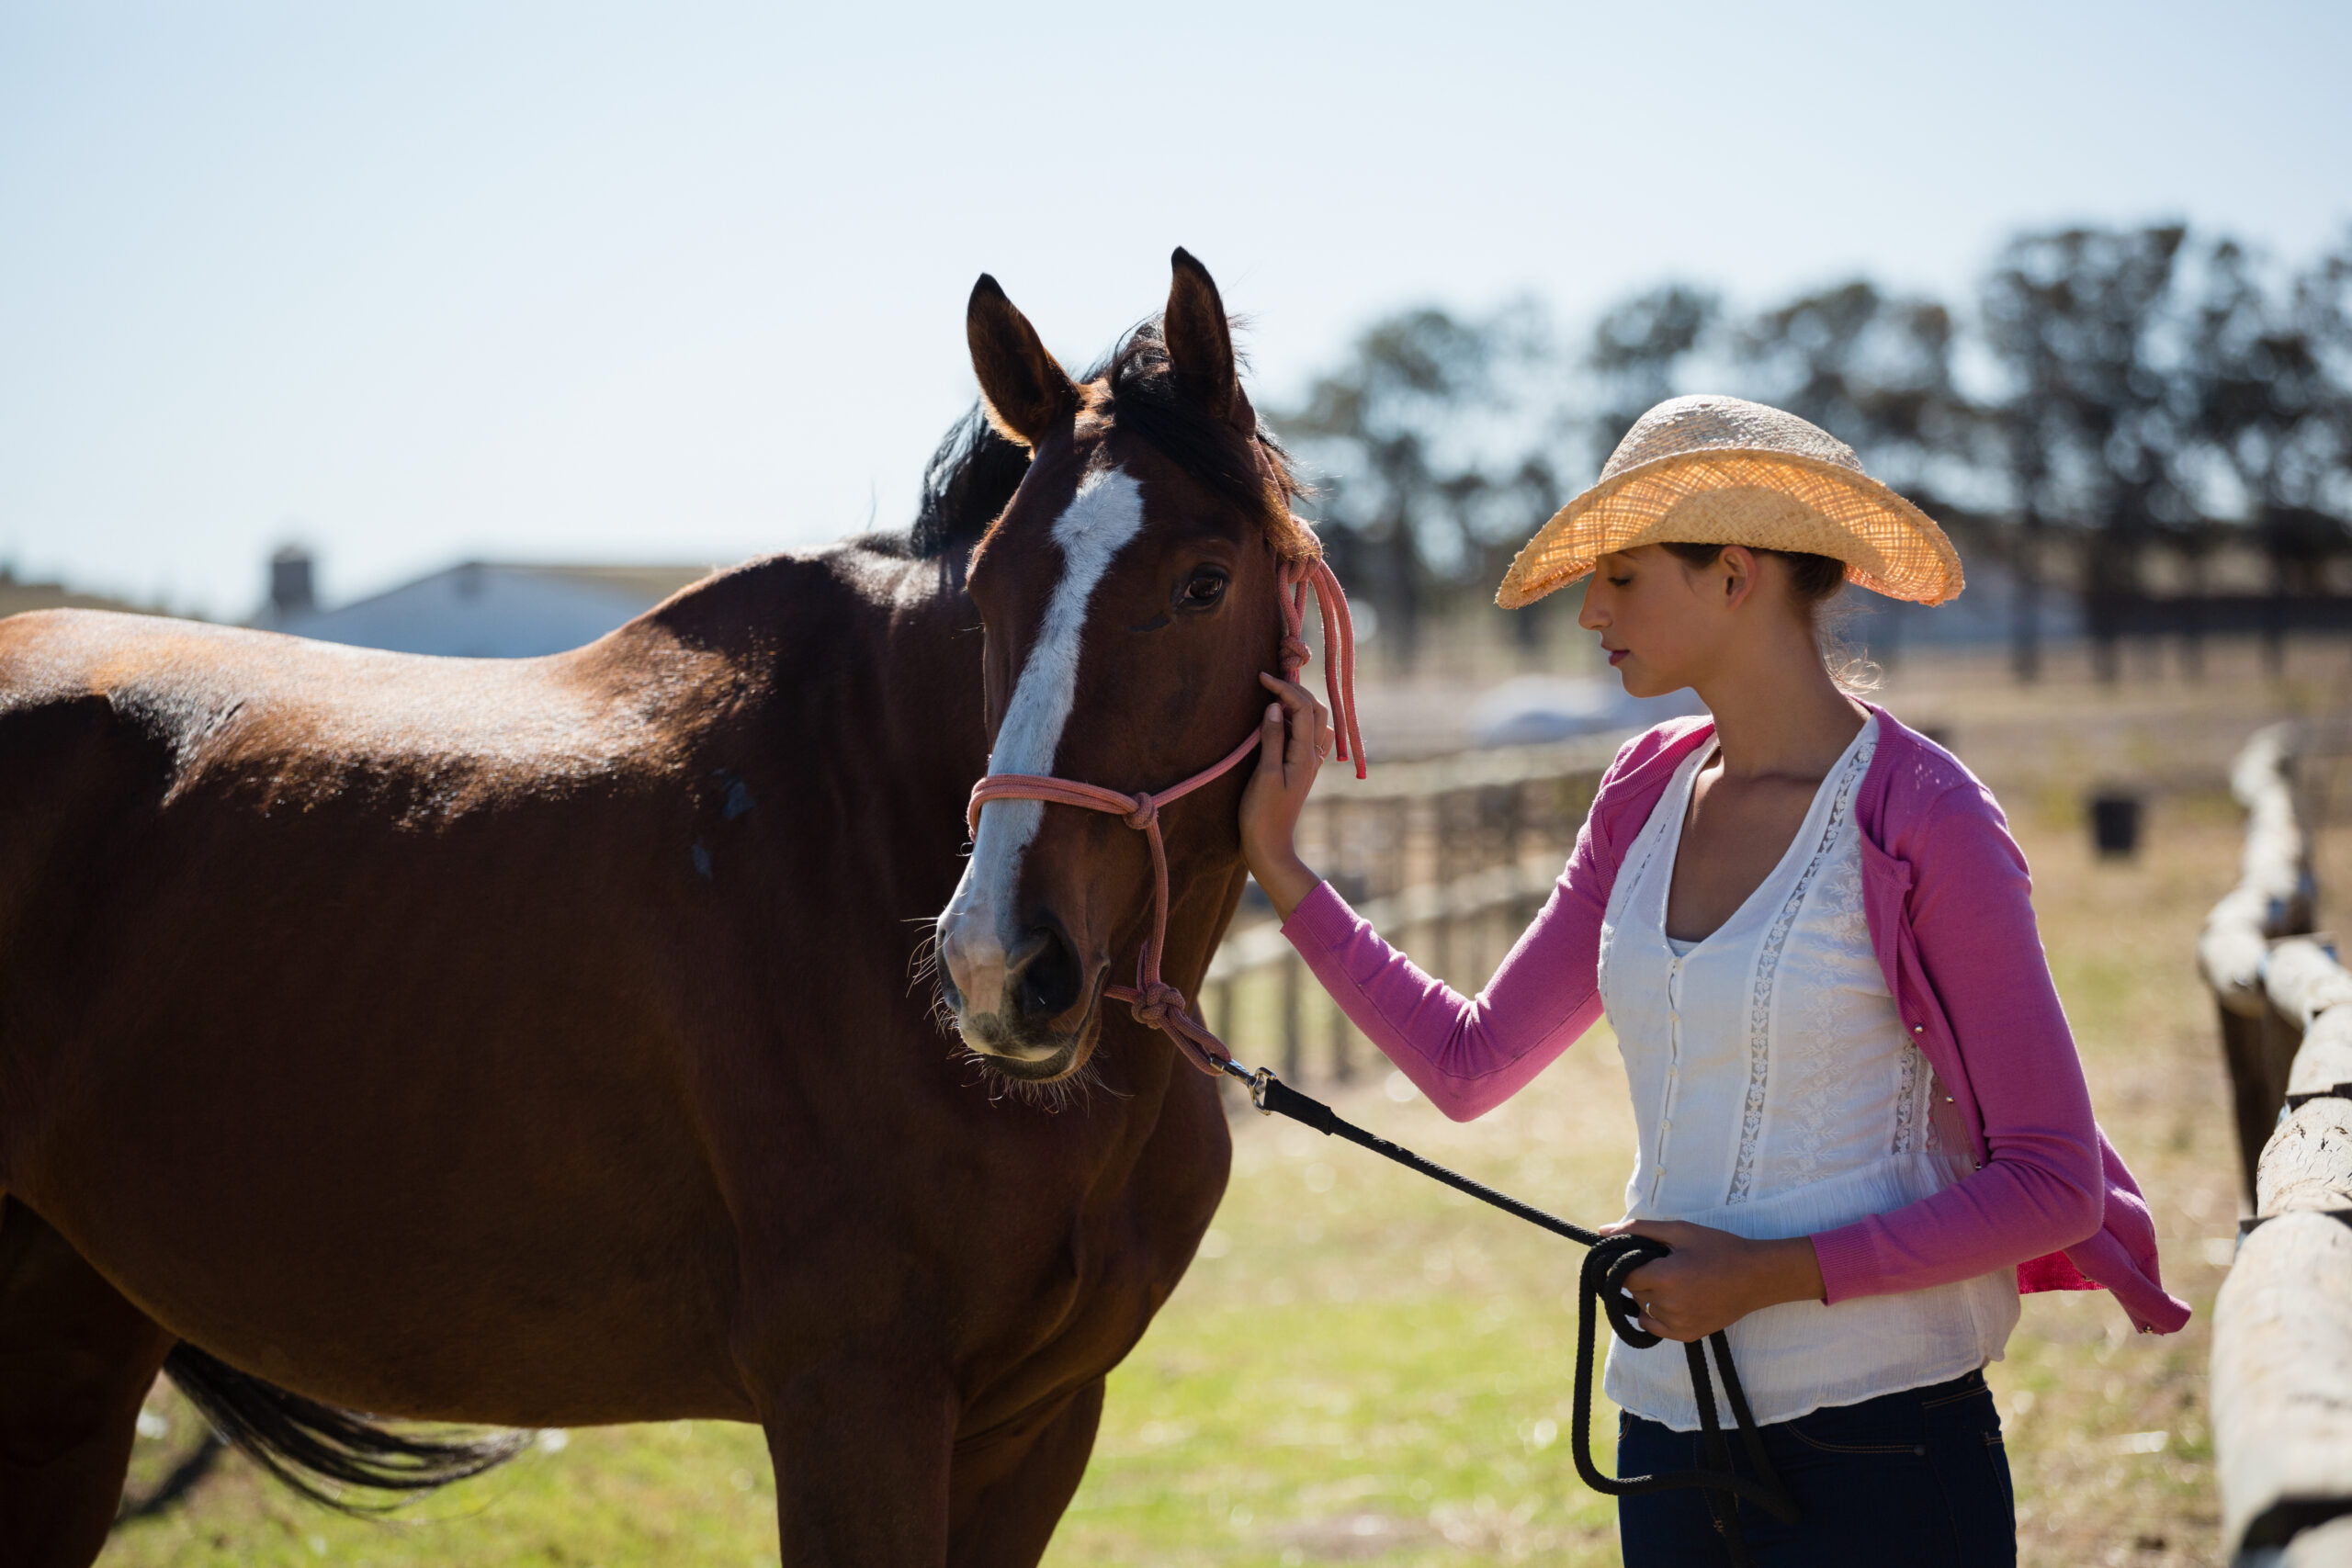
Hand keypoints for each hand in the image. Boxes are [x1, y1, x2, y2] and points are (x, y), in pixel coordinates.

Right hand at [1237, 672, 1330, 918]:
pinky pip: (1310, 735)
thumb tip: (1275, 706)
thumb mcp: (1264, 774)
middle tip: (1268, 679)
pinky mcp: (1301, 768)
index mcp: (1305, 754)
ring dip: (1300, 701)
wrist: (1269, 845)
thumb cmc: (1262, 814)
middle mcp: (1312, 755)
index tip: (1261, 676)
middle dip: (1295, 689)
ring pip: (1315, 720)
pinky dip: (1300, 719)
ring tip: (1275, 693)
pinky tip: (1285, 719)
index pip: (1302, 707)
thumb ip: (1272, 739)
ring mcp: (1309, 762)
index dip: (1284, 687)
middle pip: (1315, 709)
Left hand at [1598, 1219, 1825, 1342]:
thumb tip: (1603, 1231)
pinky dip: (1656, 1314)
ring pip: (1644, 1308)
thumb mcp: (1680, 1231)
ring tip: (1677, 1281)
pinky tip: (1675, 1299)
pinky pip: (1654, 1327)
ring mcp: (1678, 1323)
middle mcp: (1669, 1304)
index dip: (1630, 1263)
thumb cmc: (1719, 1249)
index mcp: (1665, 1277)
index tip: (1643, 1256)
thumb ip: (1639, 1229)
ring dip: (1651, 1295)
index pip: (1624, 1275)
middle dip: (1642, 1277)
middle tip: (1666, 1265)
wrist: (1756, 1277)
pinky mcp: (1687, 1335)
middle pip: (1634, 1290)